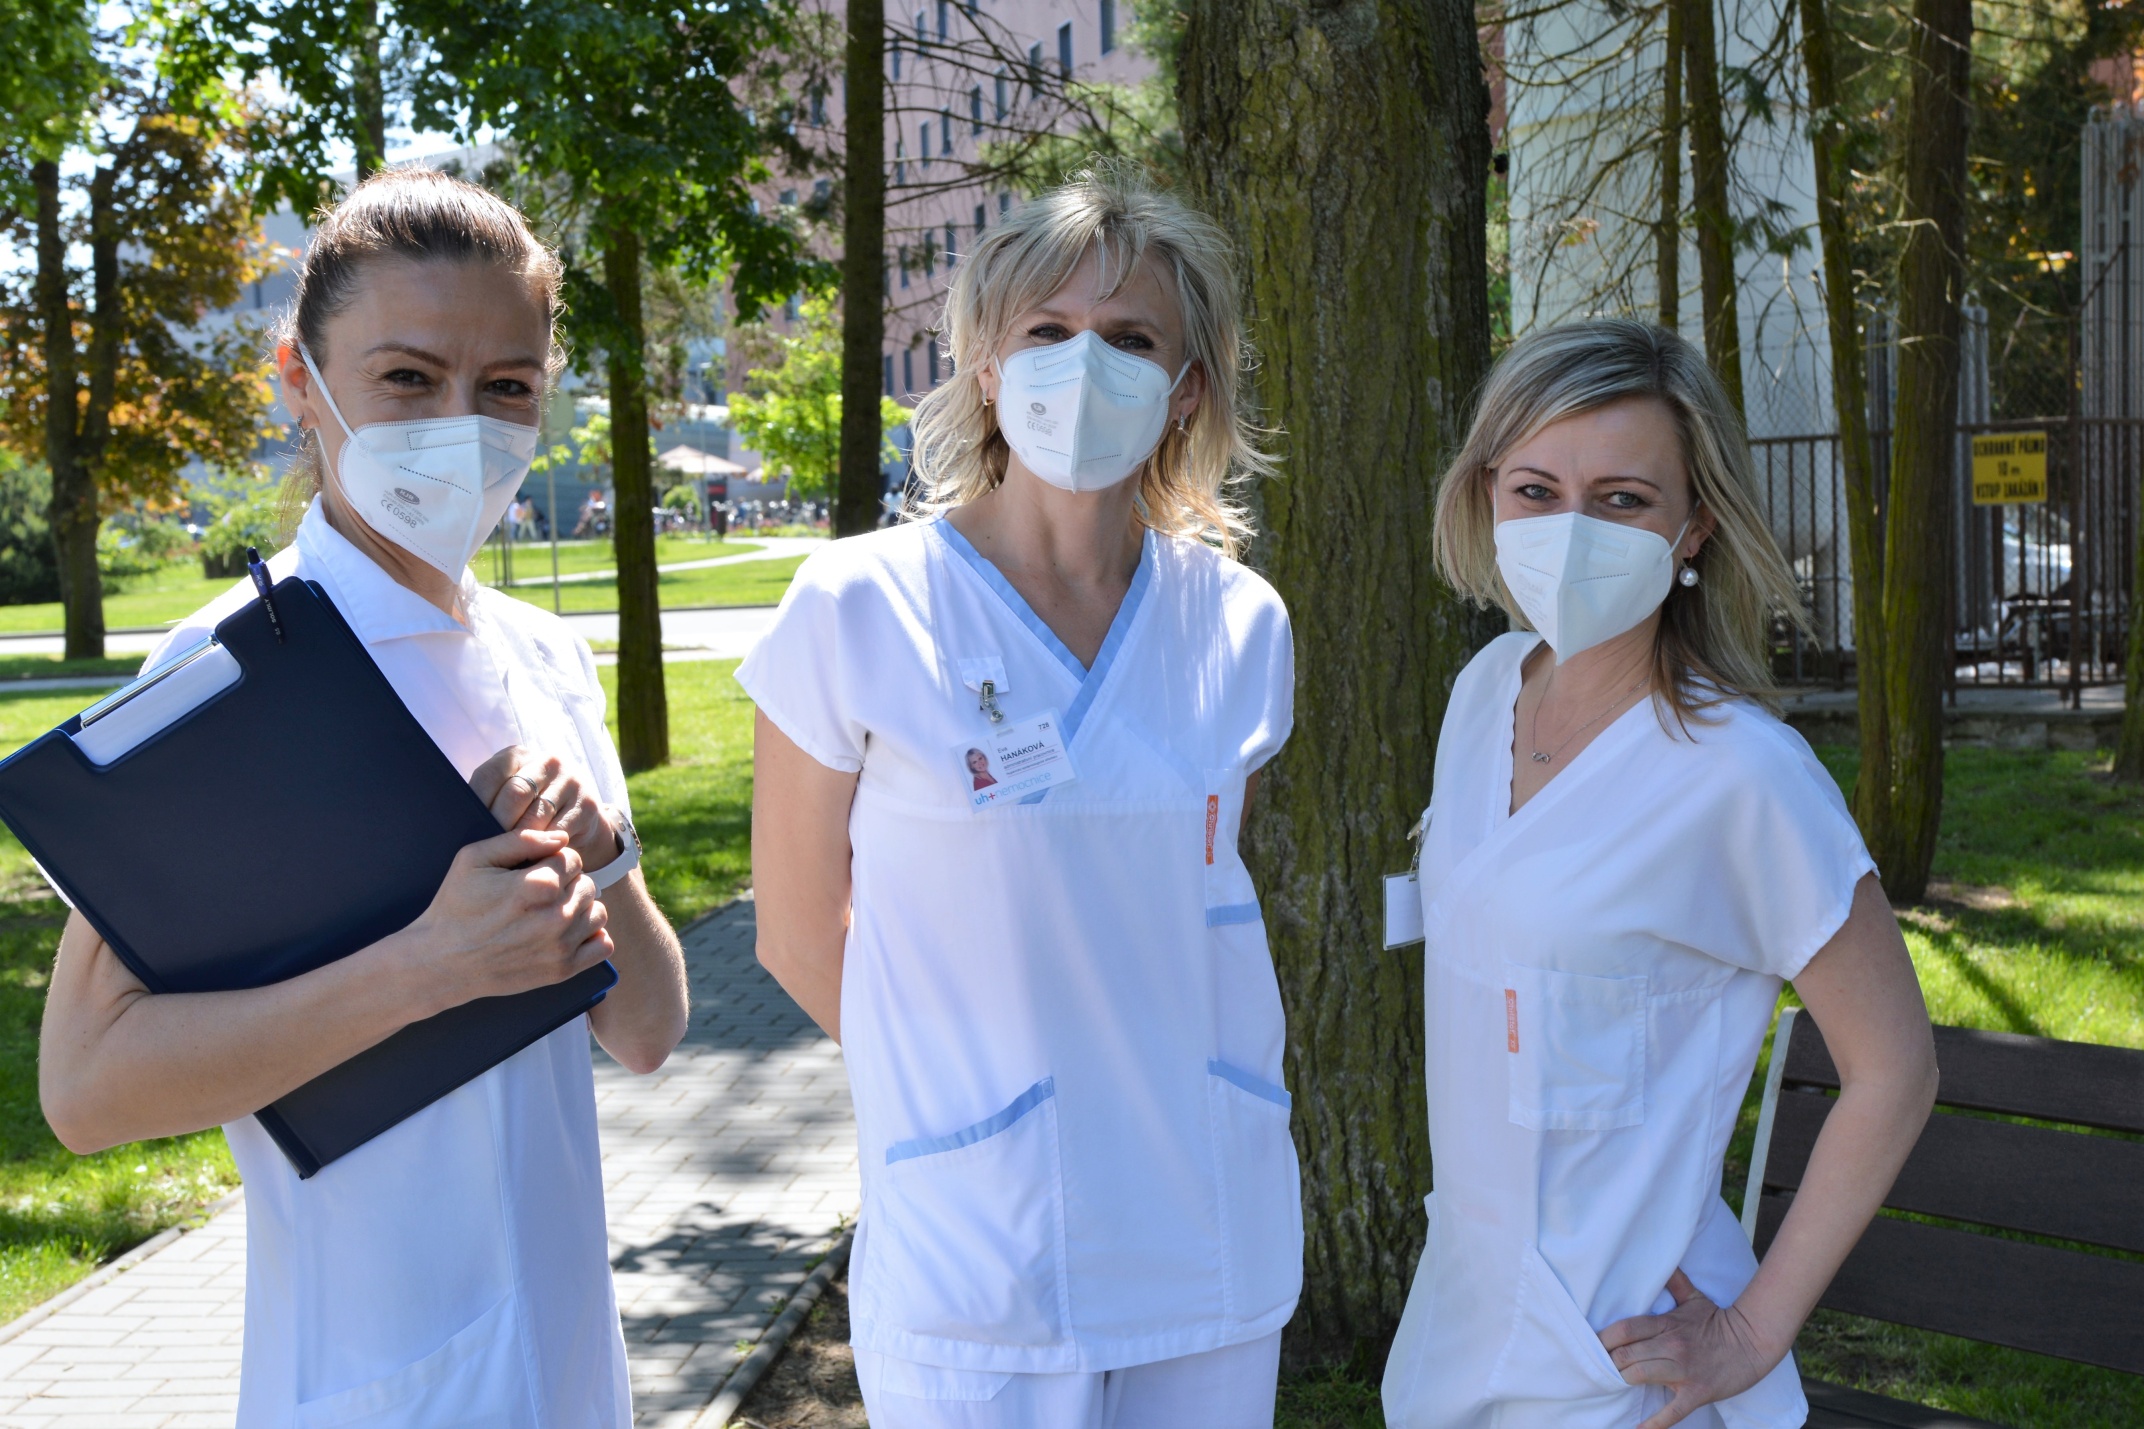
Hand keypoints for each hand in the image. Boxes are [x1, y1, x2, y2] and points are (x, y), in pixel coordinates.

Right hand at [398, 827, 612, 1014]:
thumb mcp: (474, 859)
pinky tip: (566, 934)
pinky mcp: (562, 971)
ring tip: (550, 913)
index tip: (532, 872)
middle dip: (567, 884)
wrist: (441, 962)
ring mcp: (561, 946)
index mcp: (537, 885)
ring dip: (580, 910)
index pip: (572, 859)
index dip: (553, 861)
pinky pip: (603, 946)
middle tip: (538, 895)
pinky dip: (590, 938)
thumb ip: (521, 840)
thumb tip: (562, 838)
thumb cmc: (455, 906)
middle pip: (588, 884)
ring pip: (598, 912)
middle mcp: (555, 916)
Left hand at [471, 745, 619, 874]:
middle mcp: (548, 762)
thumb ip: (489, 802)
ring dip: (520, 840)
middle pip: (515, 794)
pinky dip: (542, 848)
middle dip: (498, 824)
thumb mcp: (509, 797)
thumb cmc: (530, 811)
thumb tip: (459, 823)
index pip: (490, 775)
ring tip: (506, 858)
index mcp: (519, 755)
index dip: (477, 803)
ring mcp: (571, 781)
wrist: (579, 819)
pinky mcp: (587, 805)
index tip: (468, 828)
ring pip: (536, 816)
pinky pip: (558, 832)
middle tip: (487, 849)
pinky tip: (531, 859)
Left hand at [1598, 1269, 1781, 1428]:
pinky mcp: (1696, 1393)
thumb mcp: (1694, 1298)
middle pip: (1625, 1355)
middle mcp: (1670, 1347)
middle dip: (1610, 1362)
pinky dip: (1652, 1424)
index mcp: (1666, 1325)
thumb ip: (1674, 1282)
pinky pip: (1670, 1413)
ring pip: (1638, 1376)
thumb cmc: (1718, 1321)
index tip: (1594, 1345)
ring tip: (1615, 1384)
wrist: (1753, 1342)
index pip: (1624, 1330)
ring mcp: (1682, 1371)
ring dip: (1624, 1380)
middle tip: (1603, 1366)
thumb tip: (1662, 1262)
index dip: (1603, 1339)